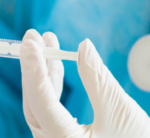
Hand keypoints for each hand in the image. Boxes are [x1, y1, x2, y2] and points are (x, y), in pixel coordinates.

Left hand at [20, 30, 149, 137]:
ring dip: (43, 75)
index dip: (33, 68)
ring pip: (41, 107)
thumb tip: (83, 46)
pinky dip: (52, 89)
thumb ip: (97, 77)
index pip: (41, 101)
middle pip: (35, 103)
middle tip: (33, 37)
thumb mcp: (119, 108)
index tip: (30, 41)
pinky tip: (56, 67)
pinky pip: (49, 112)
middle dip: (34, 68)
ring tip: (48, 43)